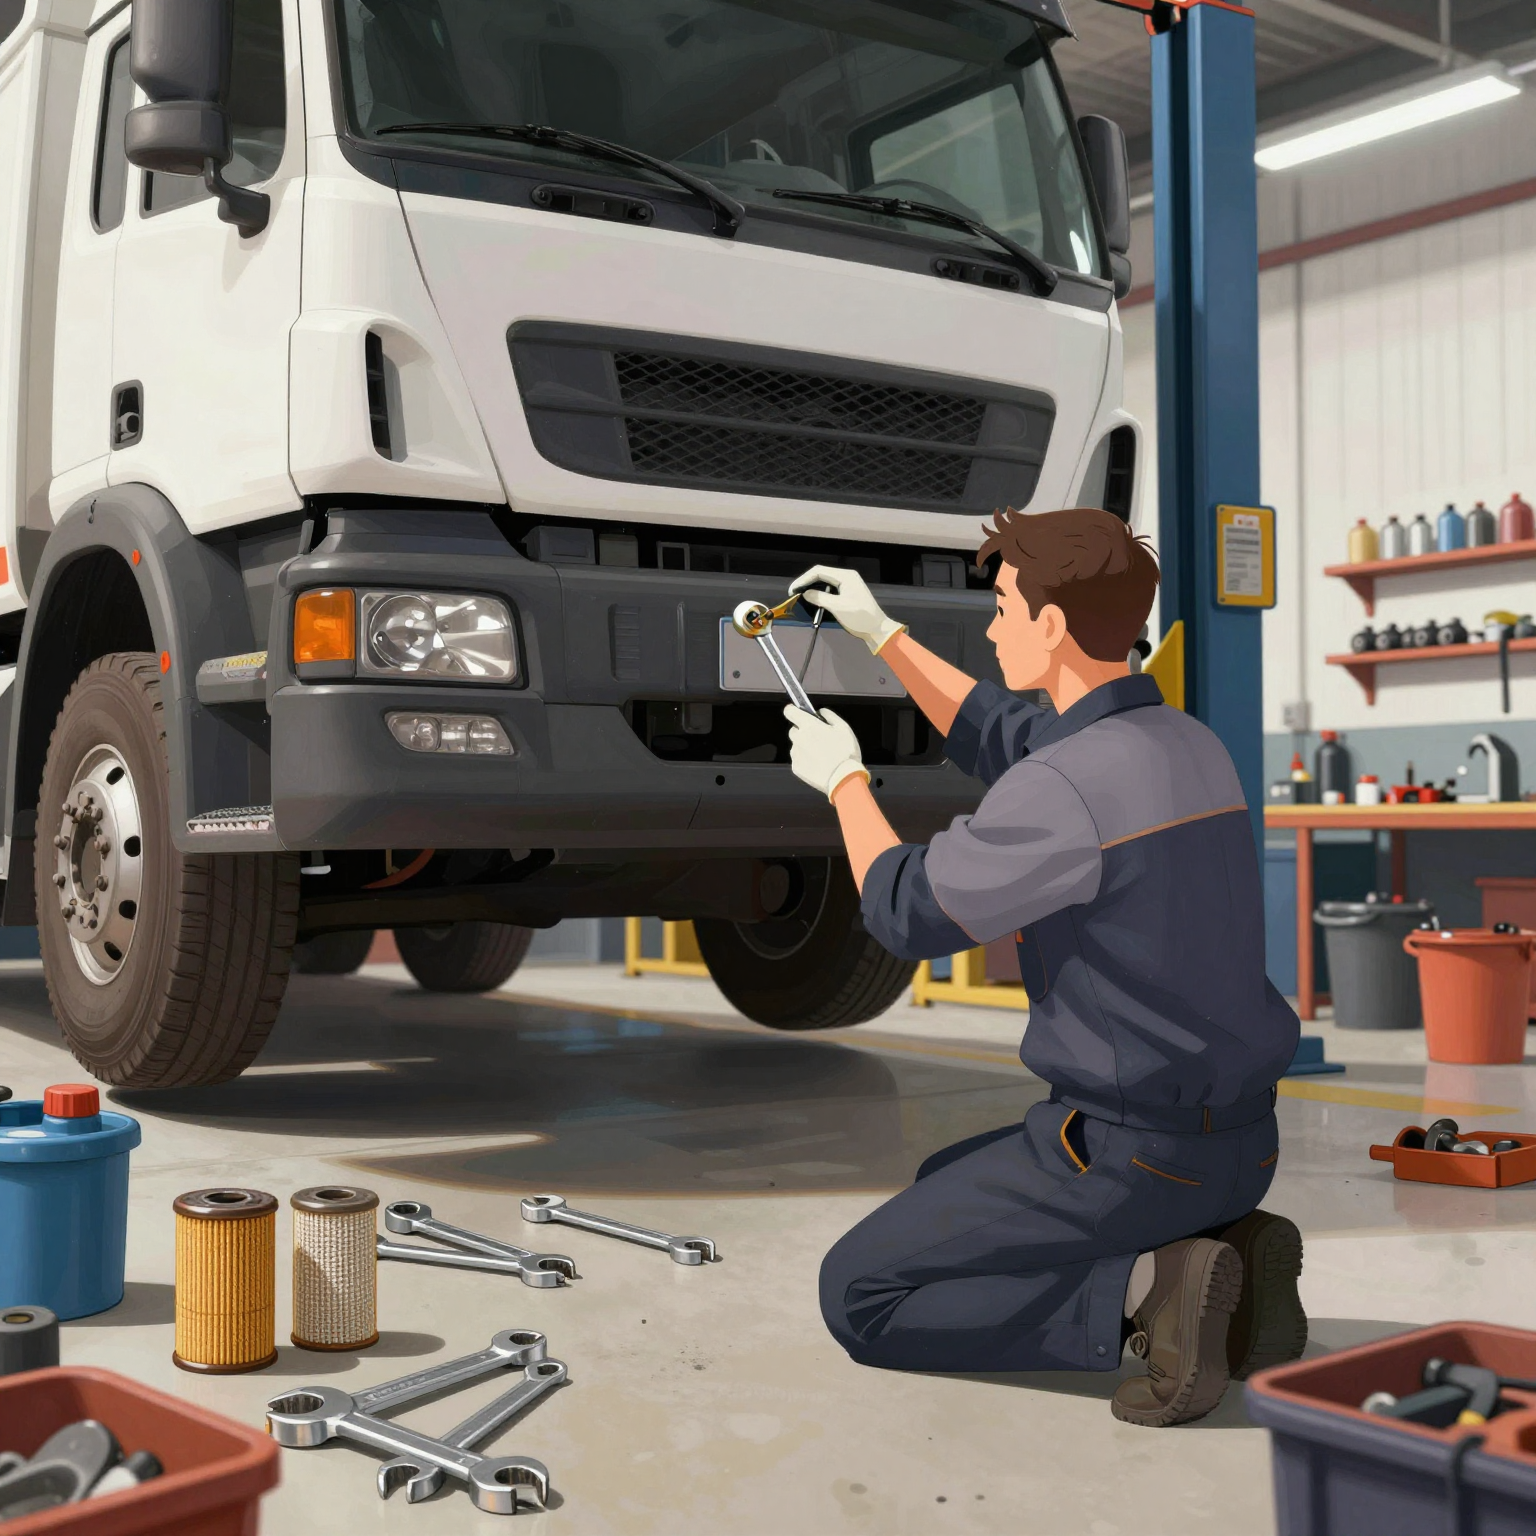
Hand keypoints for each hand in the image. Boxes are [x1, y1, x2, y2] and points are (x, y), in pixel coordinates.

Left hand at [783, 705, 869, 800]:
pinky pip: (798, 759)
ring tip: (822, 754)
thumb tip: (821, 712)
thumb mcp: (843, 727)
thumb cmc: (845, 753)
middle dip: (803, 731)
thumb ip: (829, 715)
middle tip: (818, 738)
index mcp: (809, 726)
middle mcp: (799, 739)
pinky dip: (806, 760)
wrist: (843, 779)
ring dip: (805, 747)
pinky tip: (819, 763)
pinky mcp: (796, 768)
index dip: (793, 710)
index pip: (790, 711)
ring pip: (796, 745)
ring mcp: (796, 754)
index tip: (797, 712)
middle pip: (794, 730)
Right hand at [789, 566, 906, 655]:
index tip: (793, 590)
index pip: (819, 571)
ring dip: (813, 587)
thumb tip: (806, 593)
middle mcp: (847, 576)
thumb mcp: (837, 607)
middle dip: (807, 582)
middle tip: (794, 593)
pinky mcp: (849, 593)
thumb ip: (820, 598)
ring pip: (826, 581)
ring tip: (801, 595)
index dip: (803, 579)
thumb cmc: (859, 617)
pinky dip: (821, 592)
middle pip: (822, 574)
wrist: (877, 629)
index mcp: (845, 576)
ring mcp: (849, 584)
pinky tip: (814, 599)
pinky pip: (831, 588)